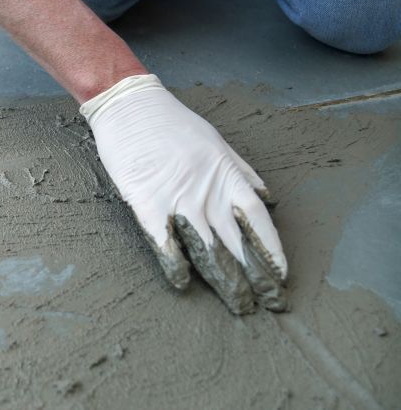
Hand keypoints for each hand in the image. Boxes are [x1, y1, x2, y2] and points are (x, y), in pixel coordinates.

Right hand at [80, 75, 287, 313]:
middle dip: (256, 276)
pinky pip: (165, 241)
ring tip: (240, 304)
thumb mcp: (217, 143)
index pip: (258, 220)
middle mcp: (206, 192)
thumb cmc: (172, 123)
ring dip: (225, 279)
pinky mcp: (146, 203)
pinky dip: (175, 263)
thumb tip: (268, 198)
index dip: (271, 250)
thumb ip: (242, 173)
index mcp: (226, 176)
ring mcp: (177, 199)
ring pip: (208, 249)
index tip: (281, 276)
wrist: (130, 106)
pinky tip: (184, 282)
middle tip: (270, 303)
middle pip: (237, 243)